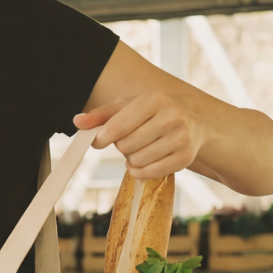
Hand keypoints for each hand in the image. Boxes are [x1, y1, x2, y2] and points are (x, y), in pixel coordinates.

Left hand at [74, 90, 201, 179]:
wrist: (195, 120)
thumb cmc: (153, 112)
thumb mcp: (128, 106)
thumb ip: (101, 115)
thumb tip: (77, 122)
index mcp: (154, 99)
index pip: (118, 126)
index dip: (102, 137)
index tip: (99, 139)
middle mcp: (171, 117)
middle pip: (125, 146)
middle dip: (122, 146)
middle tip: (131, 138)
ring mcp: (181, 138)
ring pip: (136, 161)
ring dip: (131, 159)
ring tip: (141, 147)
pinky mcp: (185, 158)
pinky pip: (148, 173)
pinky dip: (140, 171)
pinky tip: (145, 160)